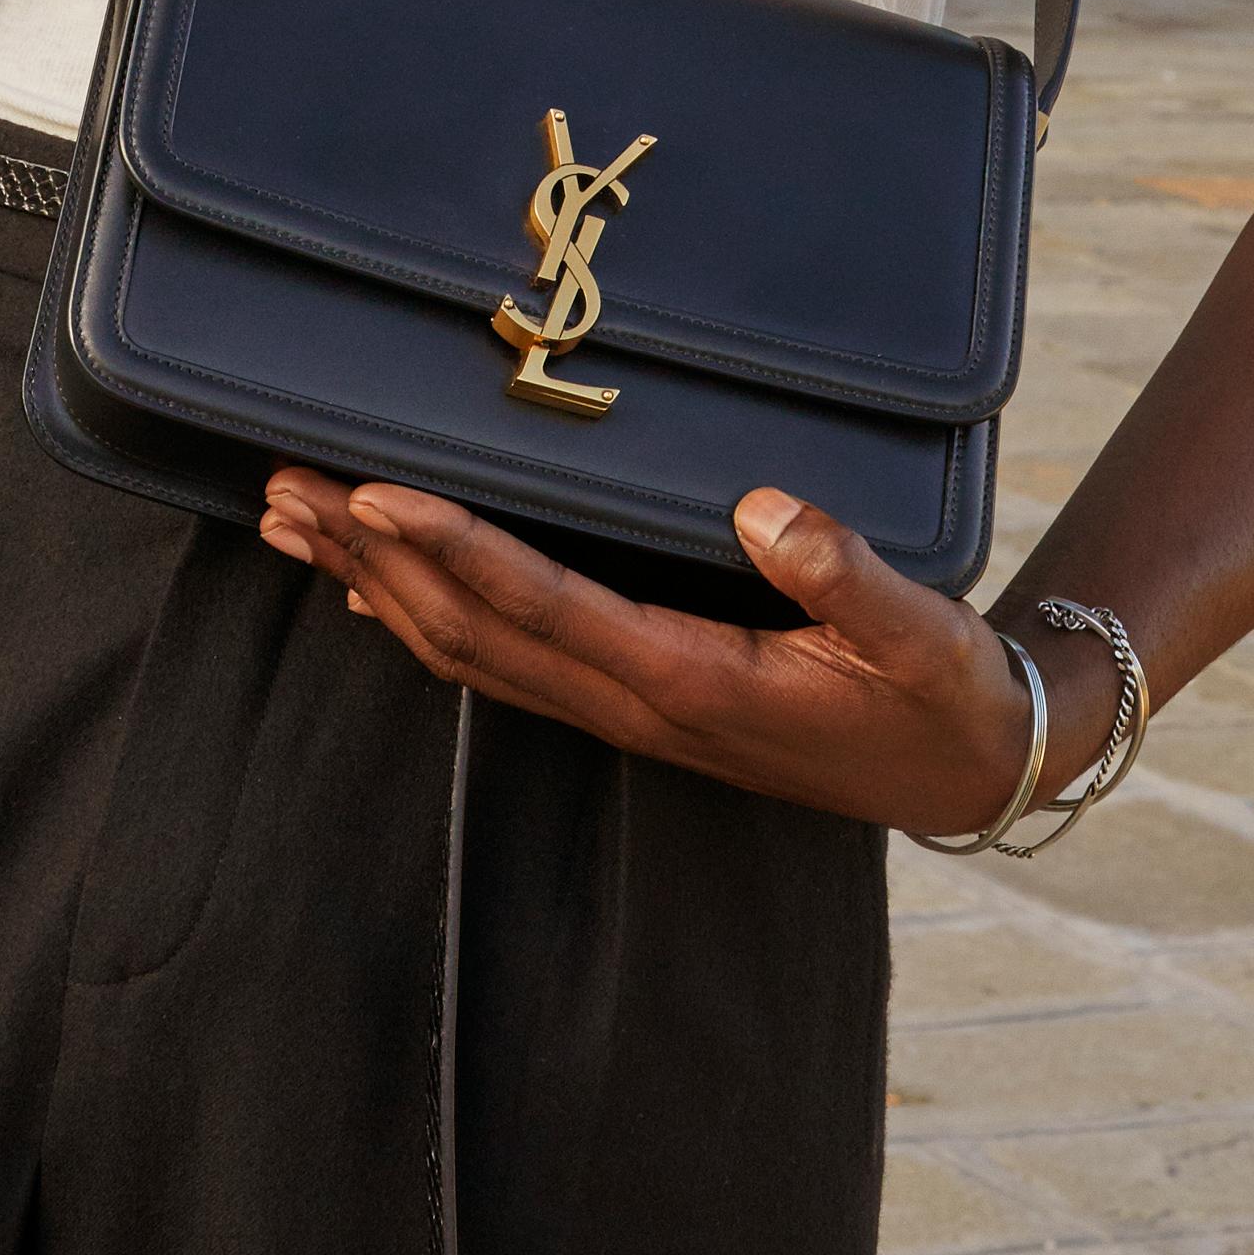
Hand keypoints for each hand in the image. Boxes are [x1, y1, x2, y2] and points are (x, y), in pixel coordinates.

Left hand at [261, 469, 1093, 833]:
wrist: (970, 771)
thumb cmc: (943, 695)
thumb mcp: (921, 637)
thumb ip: (846, 575)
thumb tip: (767, 510)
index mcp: (691, 679)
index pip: (542, 605)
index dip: (452, 547)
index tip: (374, 490)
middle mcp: (635, 703)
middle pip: (468, 629)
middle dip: (369, 556)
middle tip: (283, 483)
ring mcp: (626, 711)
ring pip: (466, 651)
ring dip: (371, 584)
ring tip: (289, 520)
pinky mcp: (635, 703)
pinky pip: (501, 663)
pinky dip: (419, 619)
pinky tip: (366, 588)